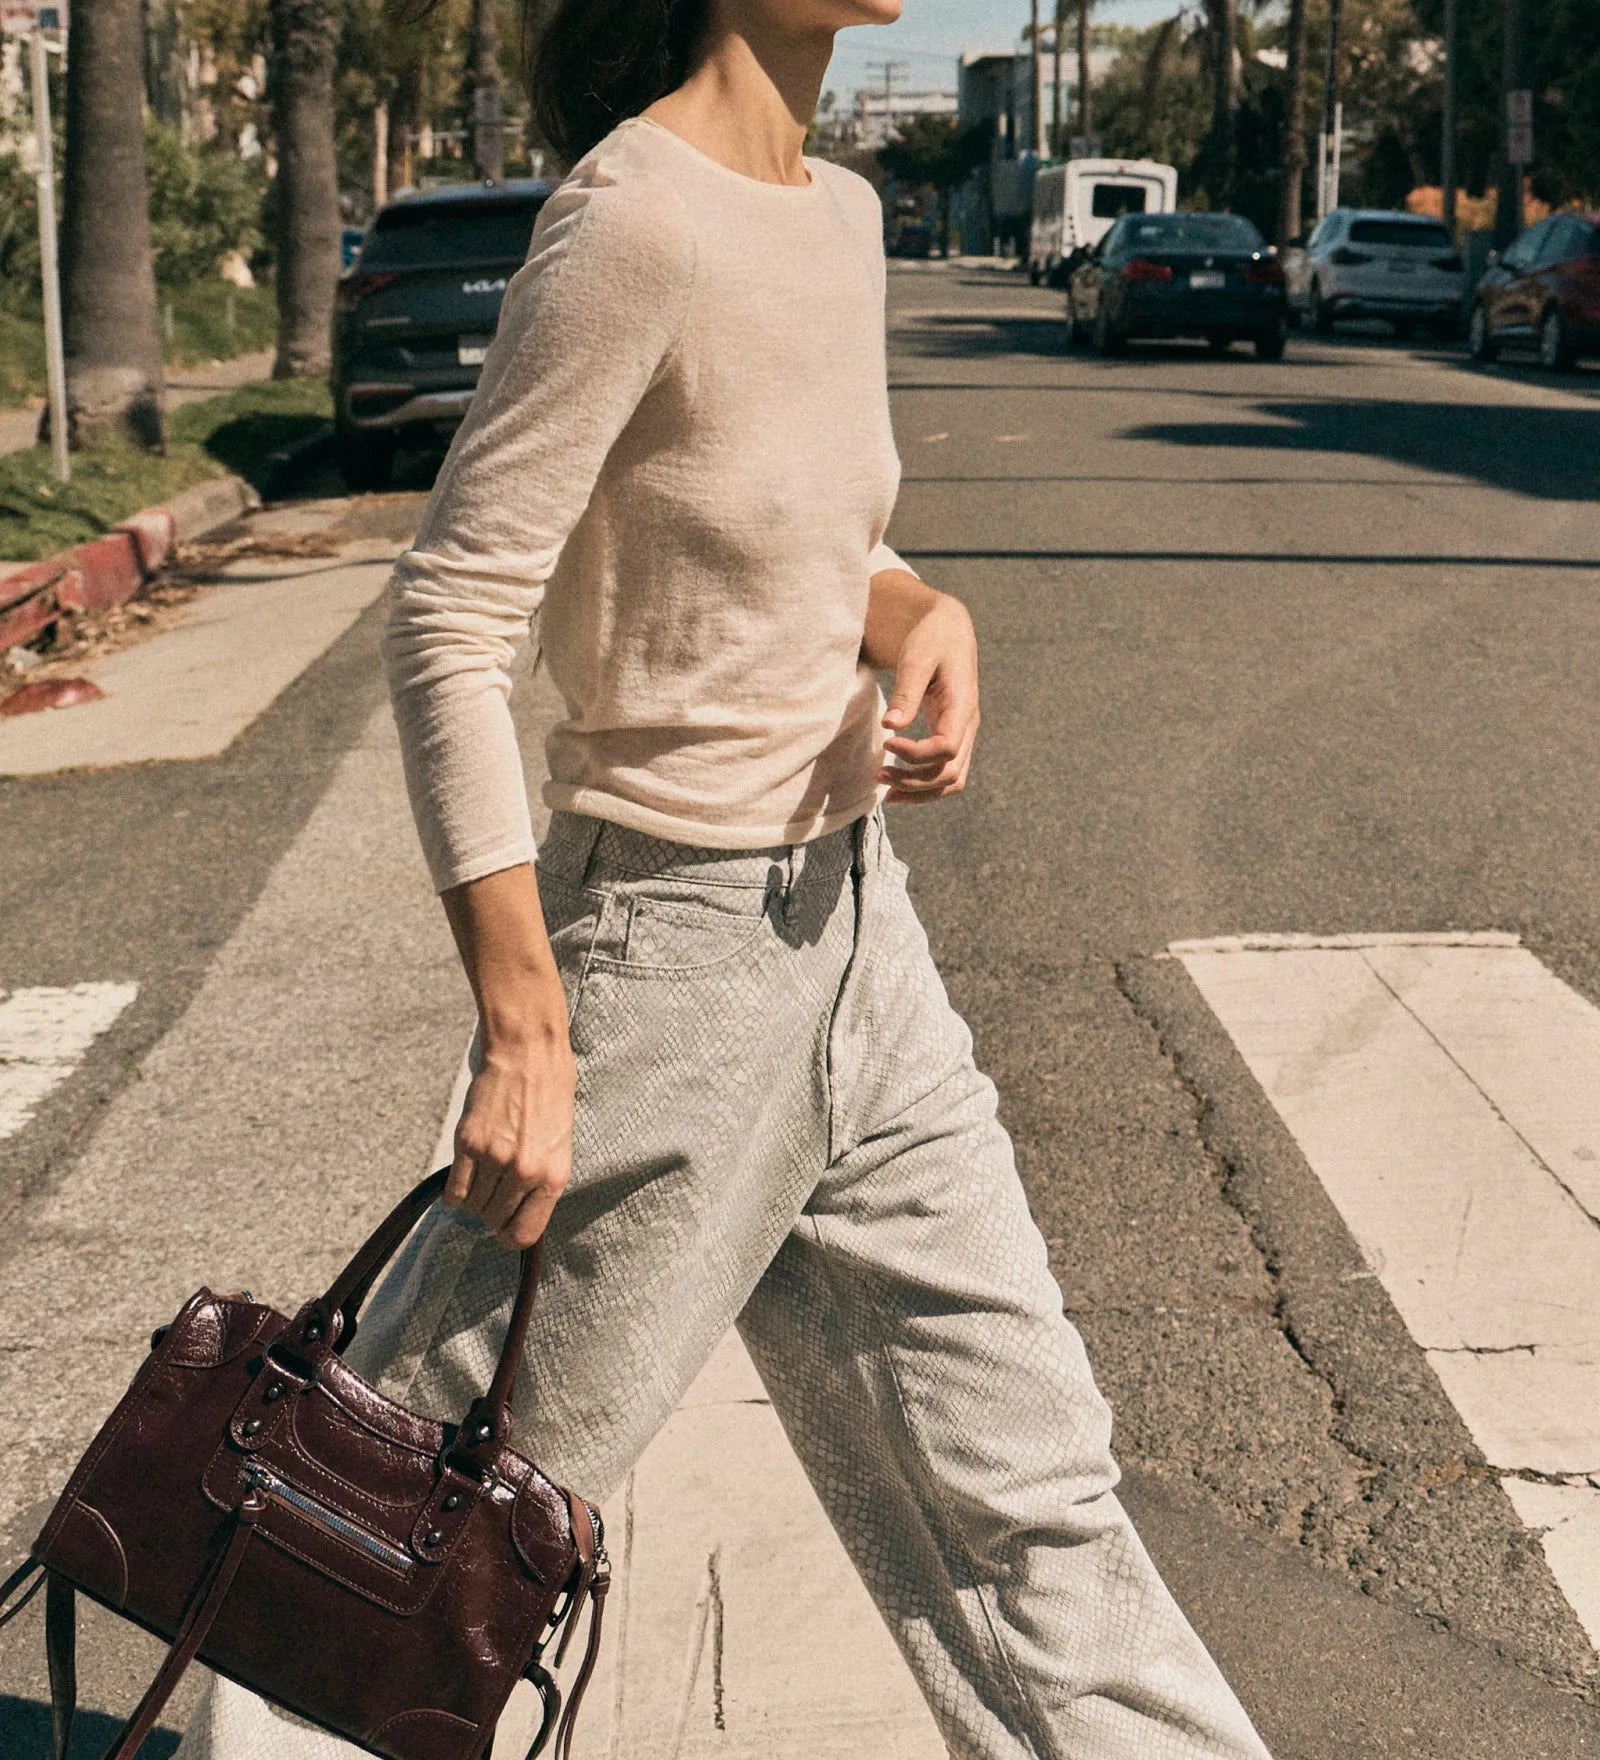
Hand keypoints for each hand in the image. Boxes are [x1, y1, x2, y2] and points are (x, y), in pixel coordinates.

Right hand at [445, 1025, 574, 1249]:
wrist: (529, 1055)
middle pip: (494, 1220)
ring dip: (474, 1198)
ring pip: (473, 1205)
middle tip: (494, 1192)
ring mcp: (495, 1158)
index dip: (510, 1237)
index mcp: (553, 1176)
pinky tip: (464, 1176)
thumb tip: (521, 1213)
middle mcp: (524, 1172)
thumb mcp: (560, 1144)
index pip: (525, 1233)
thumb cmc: (549, 1095)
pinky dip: (455, 1191)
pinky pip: (455, 1188)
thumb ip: (542, 1180)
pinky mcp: (468, 1143)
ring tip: (483, 1176)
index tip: (503, 1230)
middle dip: (491, 1213)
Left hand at [879, 593, 979, 804]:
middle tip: (878, 775)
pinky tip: (897, 786)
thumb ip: (906, 692)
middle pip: (951, 773)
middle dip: (914, 781)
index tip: (887, 744)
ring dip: (920, 791)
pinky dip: (924, 786)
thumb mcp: (917, 657)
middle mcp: (968, 725)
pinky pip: (946, 773)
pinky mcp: (952, 737)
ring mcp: (963, 734)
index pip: (947, 748)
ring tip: (886, 792)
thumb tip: (891, 725)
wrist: (947, 630)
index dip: (916, 755)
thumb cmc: (932, 638)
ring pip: (952, 781)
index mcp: (963, 706)